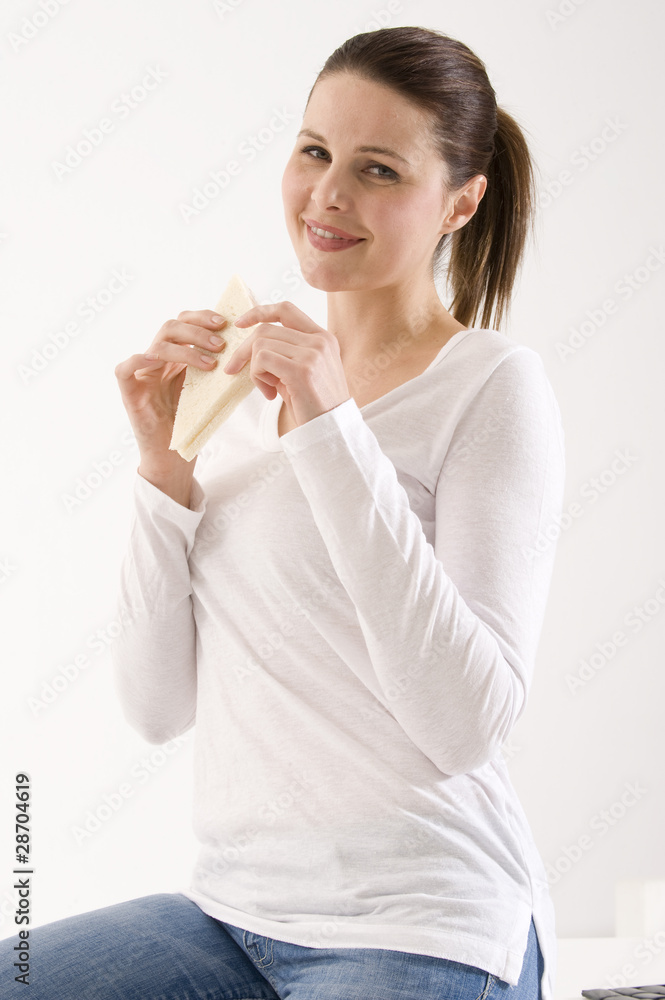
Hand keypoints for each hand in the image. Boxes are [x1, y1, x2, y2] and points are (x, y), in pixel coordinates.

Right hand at [114, 309, 227, 466]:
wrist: (172, 457)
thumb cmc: (191, 424)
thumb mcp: (208, 391)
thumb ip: (217, 370)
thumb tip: (243, 350)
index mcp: (176, 356)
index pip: (185, 323)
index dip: (203, 317)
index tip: (226, 324)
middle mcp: (158, 360)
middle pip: (171, 327)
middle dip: (198, 330)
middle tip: (221, 344)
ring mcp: (142, 375)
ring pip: (158, 346)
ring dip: (186, 349)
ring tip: (211, 363)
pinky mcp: (130, 392)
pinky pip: (125, 368)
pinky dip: (139, 360)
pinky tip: (156, 361)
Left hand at [222, 301, 350, 429]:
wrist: (331, 429)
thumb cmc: (313, 404)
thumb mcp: (301, 372)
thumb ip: (283, 353)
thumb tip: (249, 344)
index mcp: (323, 337)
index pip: (286, 310)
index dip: (260, 312)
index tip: (240, 323)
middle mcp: (320, 341)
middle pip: (266, 330)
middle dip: (244, 351)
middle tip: (234, 369)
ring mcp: (312, 353)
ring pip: (261, 345)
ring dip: (254, 369)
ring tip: (267, 388)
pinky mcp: (302, 370)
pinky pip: (262, 360)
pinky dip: (257, 376)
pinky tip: (270, 393)